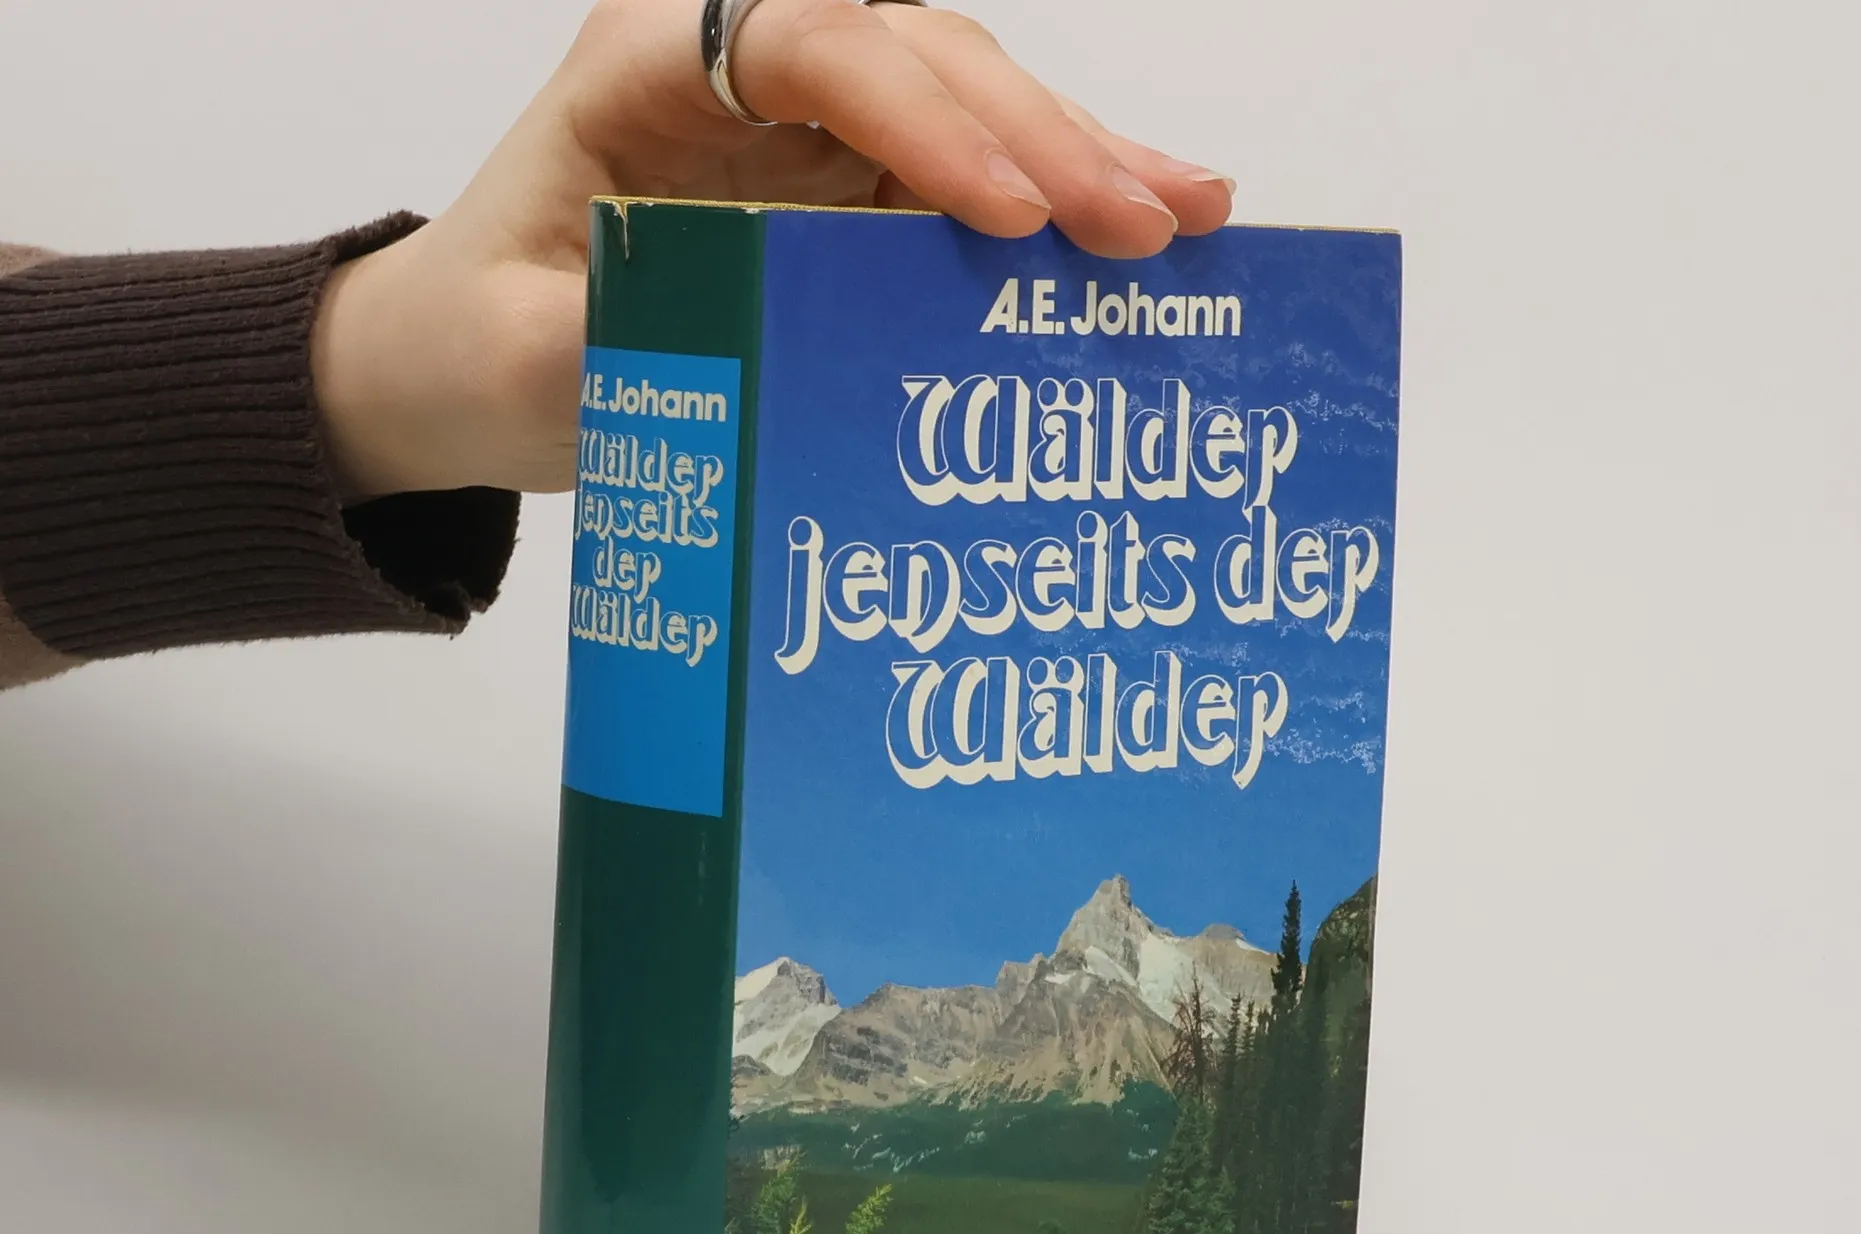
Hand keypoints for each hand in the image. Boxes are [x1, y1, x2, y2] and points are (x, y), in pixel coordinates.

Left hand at [312, 0, 1234, 502]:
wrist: (464, 357)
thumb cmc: (477, 338)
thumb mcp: (517, 355)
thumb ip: (618, 336)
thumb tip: (758, 345)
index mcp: (650, 65)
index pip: (809, 46)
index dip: (921, 121)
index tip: (1005, 217)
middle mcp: (744, 68)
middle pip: (919, 63)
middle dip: (1041, 139)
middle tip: (1149, 222)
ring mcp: (804, 125)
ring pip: (967, 106)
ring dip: (1081, 157)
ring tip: (1193, 213)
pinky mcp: (843, 189)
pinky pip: (965, 179)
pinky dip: (1053, 206)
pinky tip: (1144, 226)